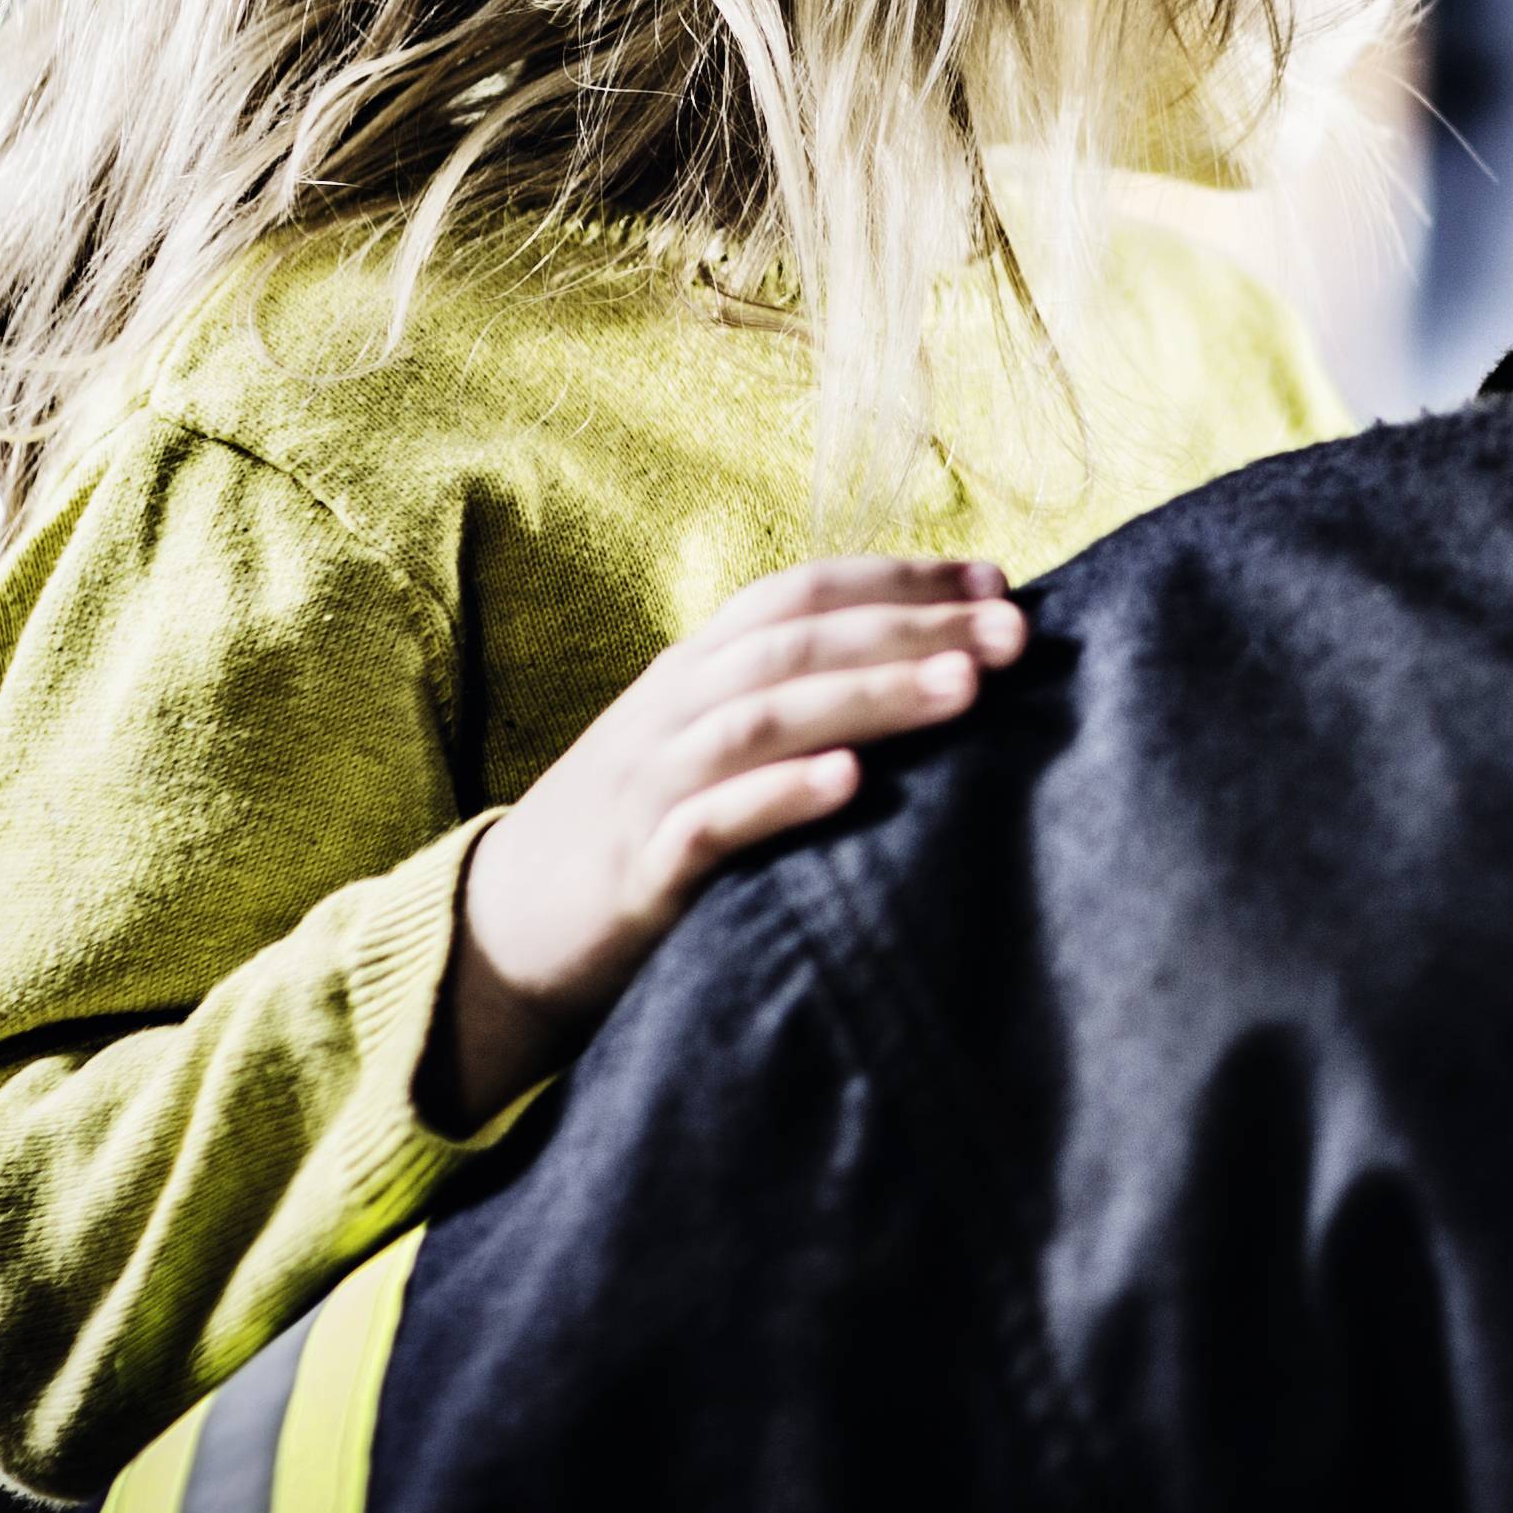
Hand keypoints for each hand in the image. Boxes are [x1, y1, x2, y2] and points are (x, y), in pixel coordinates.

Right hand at [421, 555, 1023, 1127]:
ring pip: (761, 717)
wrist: (498, 933)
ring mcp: (650, 786)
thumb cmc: (637, 829)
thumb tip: (930, 663)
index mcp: (696, 669)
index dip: (900, 578)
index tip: (998, 583)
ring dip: (868, 697)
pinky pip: (707, 823)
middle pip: (798, 643)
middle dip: (912, 629)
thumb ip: (790, 700)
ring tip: (963, 690)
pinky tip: (849, 785)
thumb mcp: (704, 744)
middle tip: (1014, 633)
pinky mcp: (636, 872)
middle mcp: (673, 709)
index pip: (804, 594)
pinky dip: (777, 797)